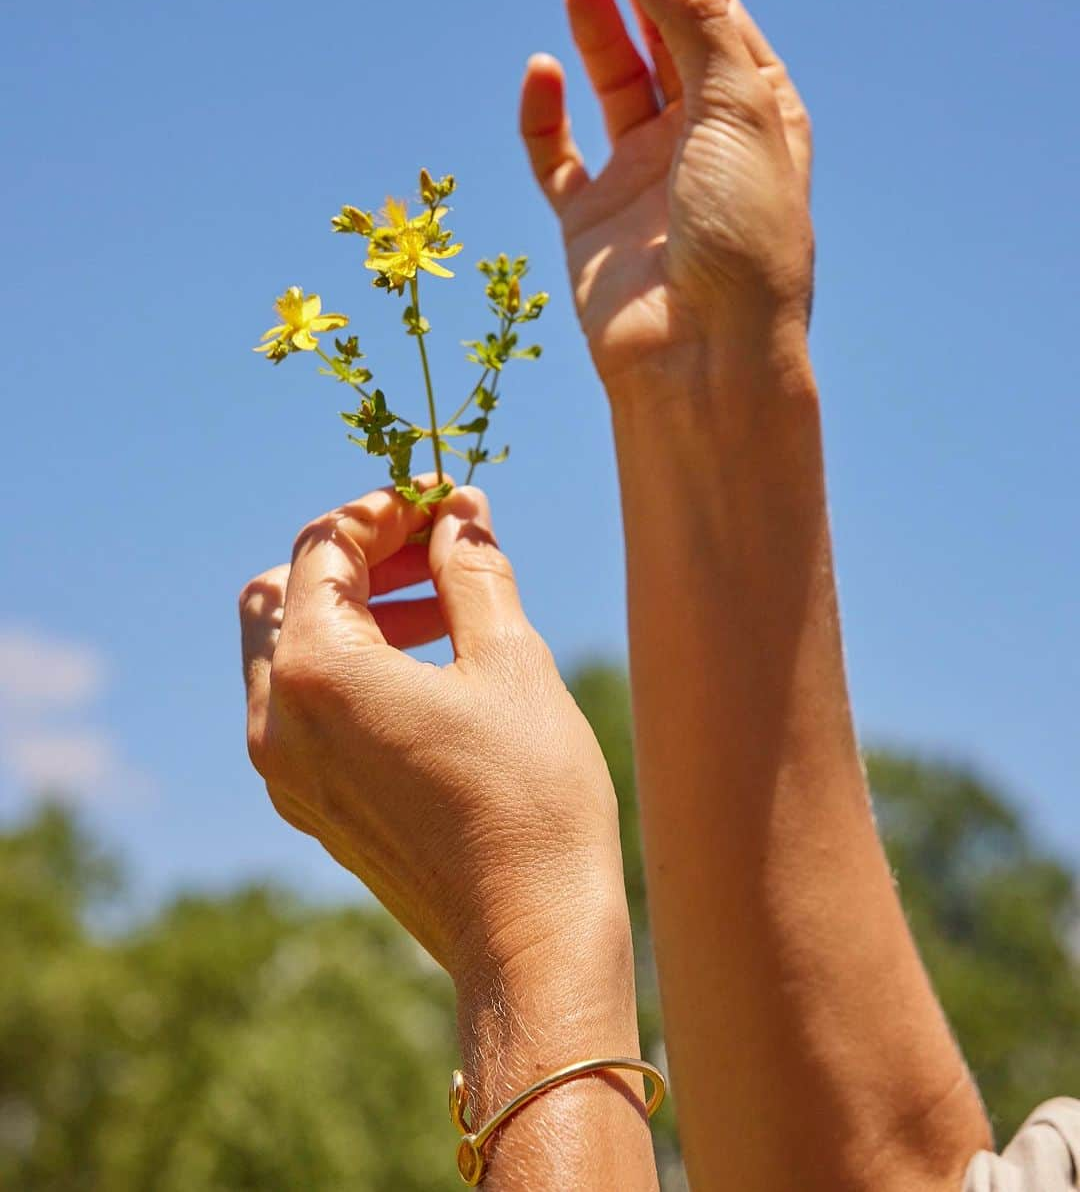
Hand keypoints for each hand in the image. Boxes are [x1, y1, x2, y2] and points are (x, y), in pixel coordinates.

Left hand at [238, 484, 627, 992]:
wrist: (528, 938)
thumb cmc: (530, 796)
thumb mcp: (510, 662)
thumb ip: (472, 570)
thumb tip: (459, 509)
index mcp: (317, 672)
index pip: (323, 547)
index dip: (383, 511)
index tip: (441, 503)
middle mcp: (276, 720)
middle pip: (282, 593)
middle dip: (356, 557)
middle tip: (434, 549)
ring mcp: (285, 770)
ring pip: (288, 651)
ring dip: (354, 609)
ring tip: (445, 606)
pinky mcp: (309, 803)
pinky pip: (303, 706)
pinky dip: (350, 665)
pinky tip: (427, 669)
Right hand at [520, 0, 813, 392]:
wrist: (700, 356)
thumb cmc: (741, 235)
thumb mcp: (736, 107)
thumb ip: (690, 13)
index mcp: (756, 116)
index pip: (718, 19)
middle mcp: (700, 145)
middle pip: (666, 45)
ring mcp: (643, 183)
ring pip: (615, 90)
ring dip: (599, 37)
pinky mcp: (589, 221)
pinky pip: (557, 157)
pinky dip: (542, 115)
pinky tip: (541, 74)